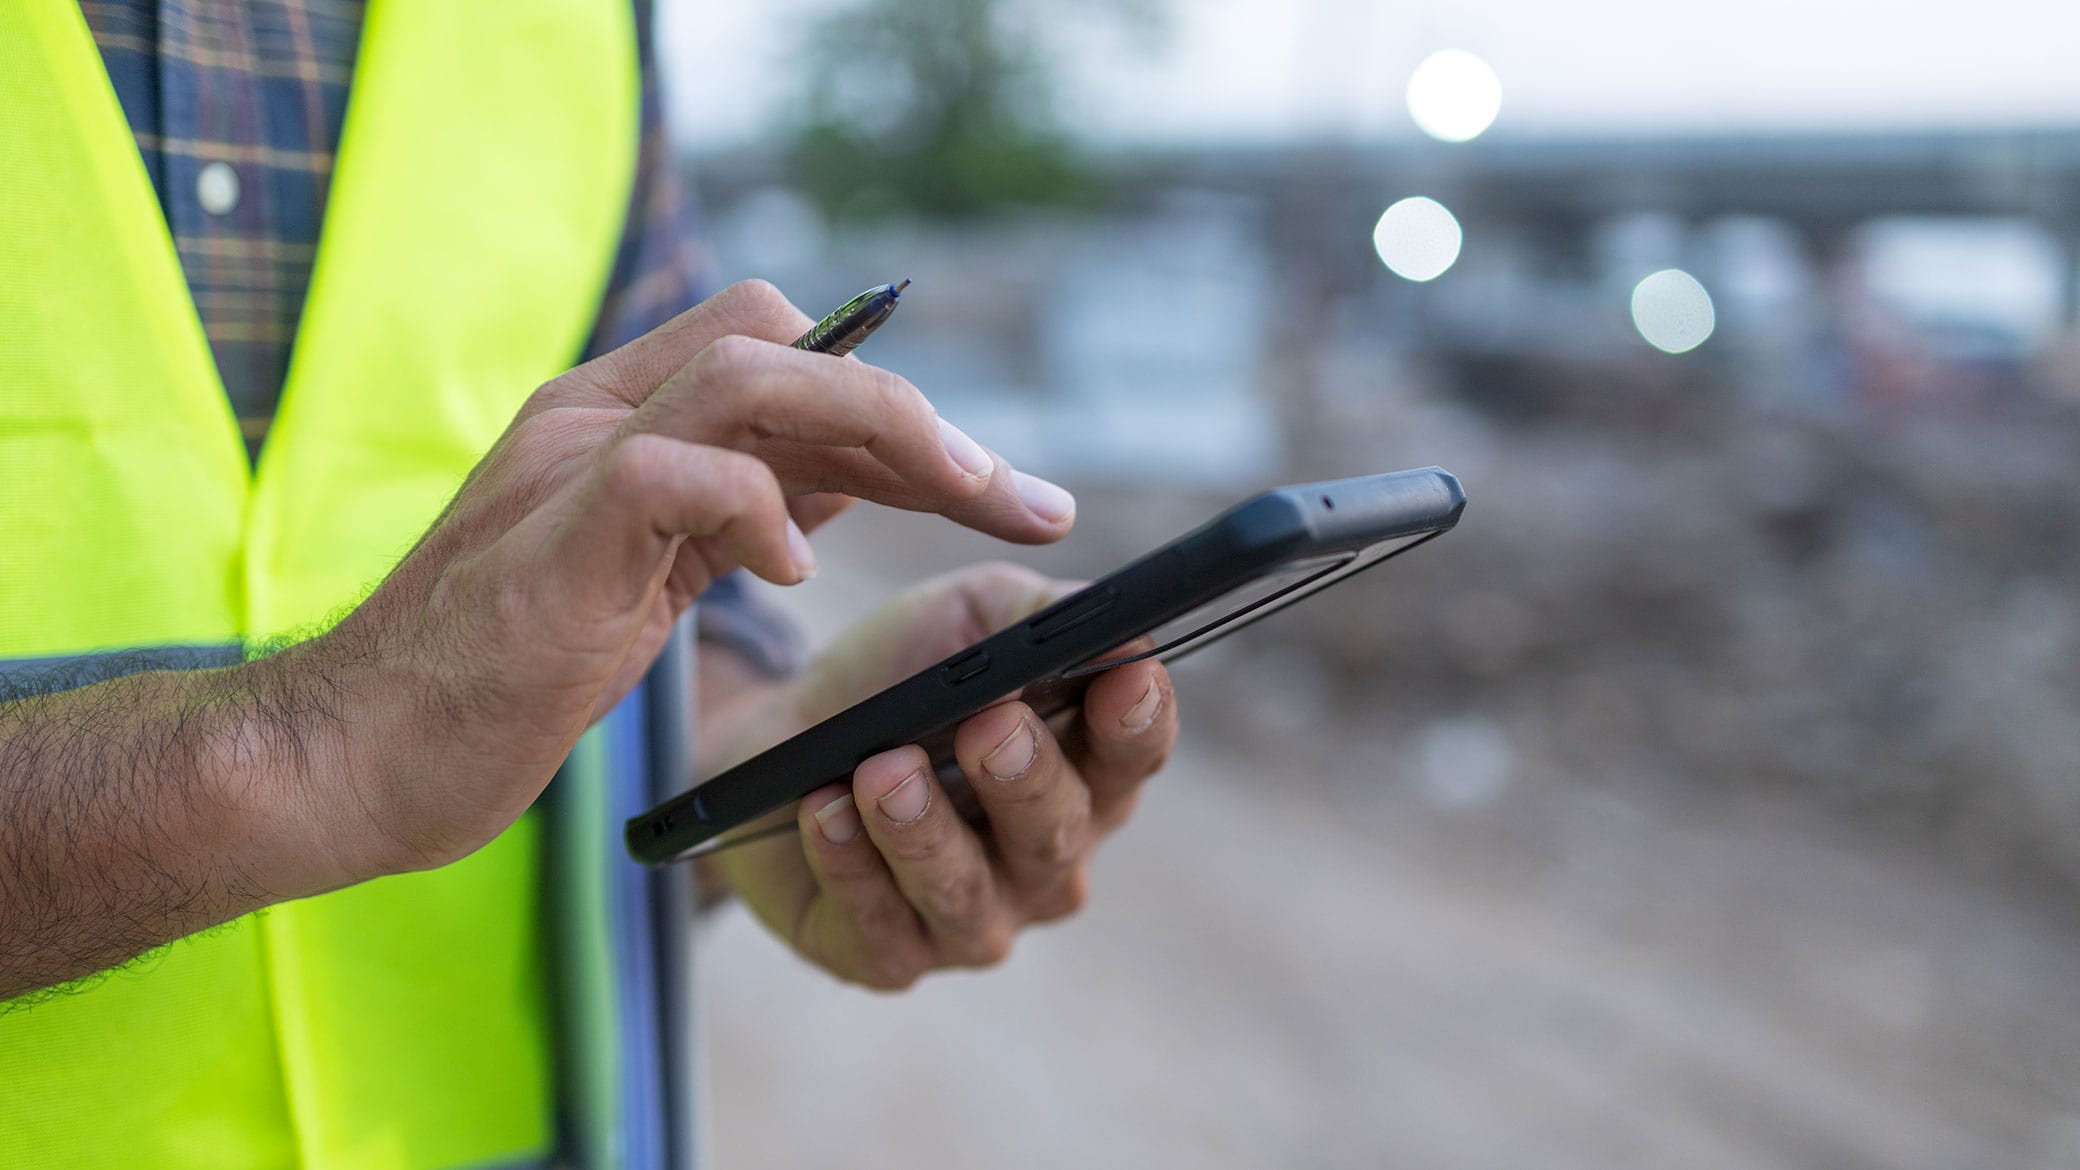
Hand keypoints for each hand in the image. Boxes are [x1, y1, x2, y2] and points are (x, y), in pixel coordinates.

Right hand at [257, 281, 1077, 893]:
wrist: (351, 755)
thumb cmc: (499, 678)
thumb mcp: (644, 577)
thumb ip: (732, 509)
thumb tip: (850, 473)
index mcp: (618, 422)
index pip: (783, 352)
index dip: (897, 403)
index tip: (991, 483)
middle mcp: (594, 419)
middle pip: (786, 345)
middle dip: (925, 414)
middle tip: (1028, 498)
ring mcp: (566, 470)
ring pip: (747, 372)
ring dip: (883, 426)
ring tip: (968, 495)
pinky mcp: (549, 546)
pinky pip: (671, 473)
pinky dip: (755, 505)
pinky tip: (797, 568)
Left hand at [708, 563, 1179, 990]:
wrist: (781, 732)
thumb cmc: (896, 679)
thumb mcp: (968, 622)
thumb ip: (1037, 616)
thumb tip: (1110, 616)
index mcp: (1084, 775)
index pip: (1135, 757)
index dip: (1138, 721)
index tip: (1126, 675)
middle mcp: (1044, 861)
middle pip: (1058, 833)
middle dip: (1025, 779)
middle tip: (989, 727)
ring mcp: (972, 919)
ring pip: (964, 892)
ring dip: (924, 830)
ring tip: (884, 771)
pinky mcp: (888, 957)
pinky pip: (878, 925)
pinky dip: (849, 865)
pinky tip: (825, 813)